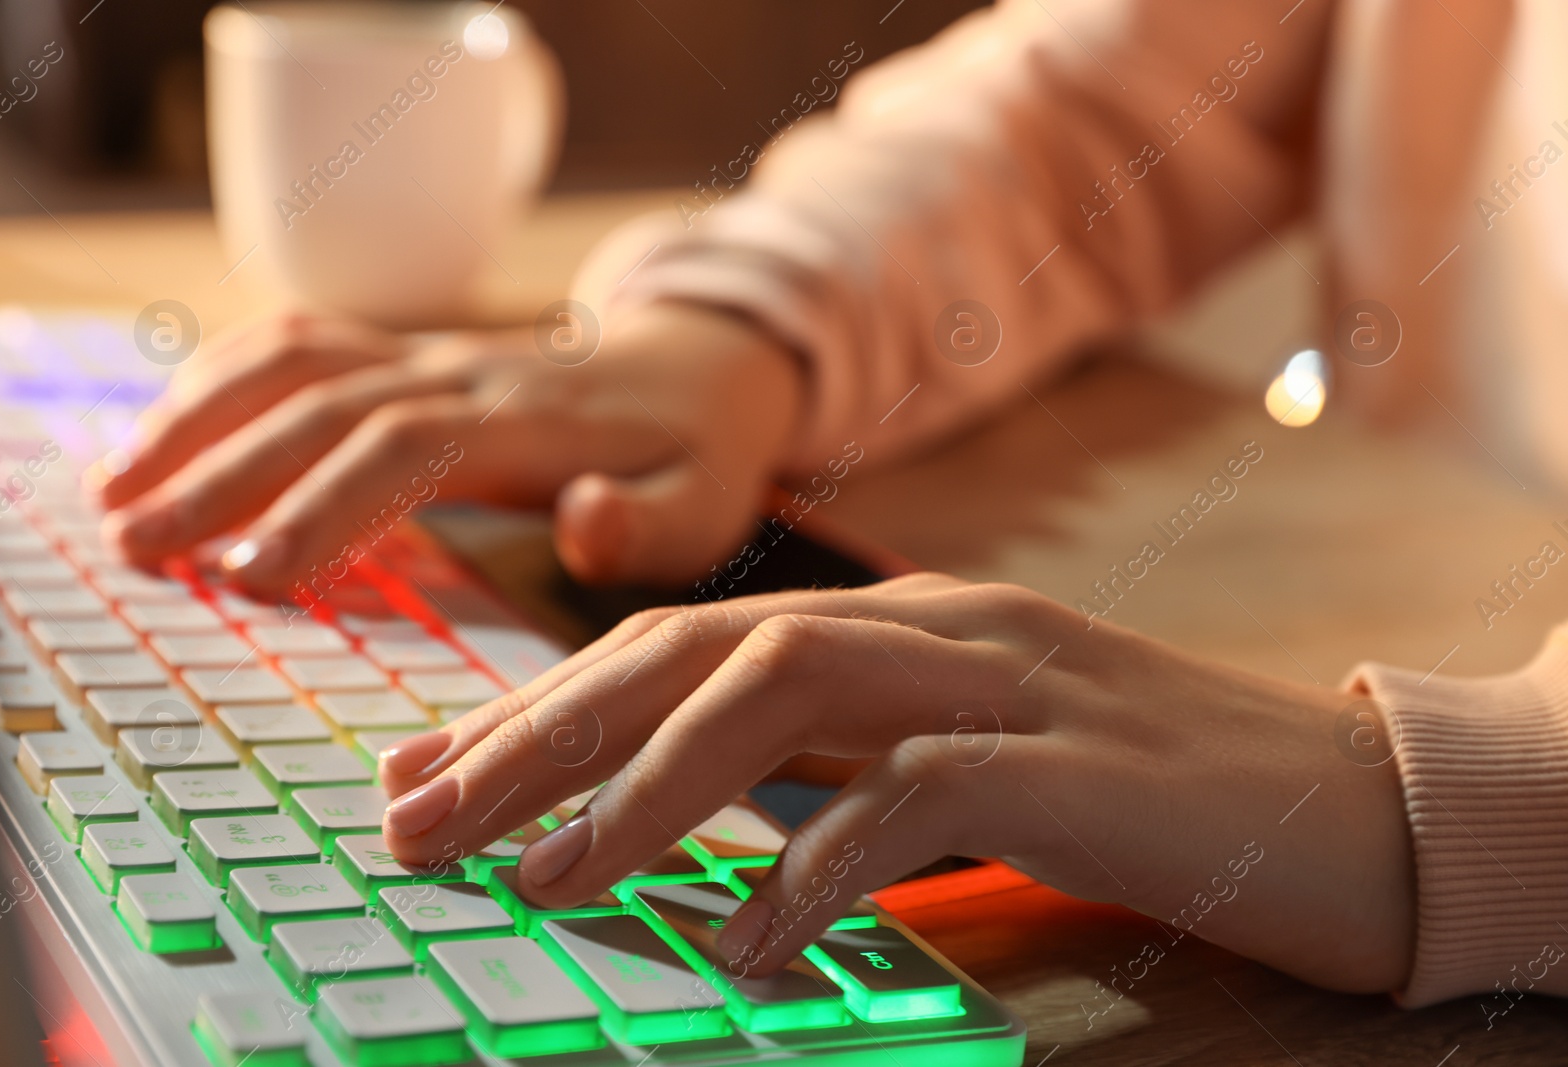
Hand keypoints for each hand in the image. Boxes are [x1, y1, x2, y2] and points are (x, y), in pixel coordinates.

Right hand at [88, 303, 803, 590]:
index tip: (250, 578)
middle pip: (324, 405)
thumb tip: (586, 522)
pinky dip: (228, 378)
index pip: (404, 448)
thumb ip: (647, 524)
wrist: (705, 362)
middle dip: (224, 472)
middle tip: (136, 546)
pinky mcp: (413, 352)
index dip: (323, 506)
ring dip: (200, 419)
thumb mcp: (704, 505)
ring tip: (115, 493)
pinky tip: (170, 429)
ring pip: (296, 364)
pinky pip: (307, 344)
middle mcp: (465, 373)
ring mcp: (432, 353)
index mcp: (529, 424)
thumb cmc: (699, 456)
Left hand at [376, 572, 1415, 993]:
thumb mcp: (961, 761)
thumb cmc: (1143, 795)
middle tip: (416, 820)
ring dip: (645, 782)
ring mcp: (1001, 685)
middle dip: (538, 732)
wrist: (1344, 802)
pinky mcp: (1069, 765)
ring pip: (781, 689)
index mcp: (896, 624)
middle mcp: (931, 629)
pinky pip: (913, 793)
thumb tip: (699, 832)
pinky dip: (812, 861)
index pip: (678, 644)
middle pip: (693, 650)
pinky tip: (747, 939)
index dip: (538, 705)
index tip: (426, 772)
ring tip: (548, 876)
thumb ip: (837, 766)